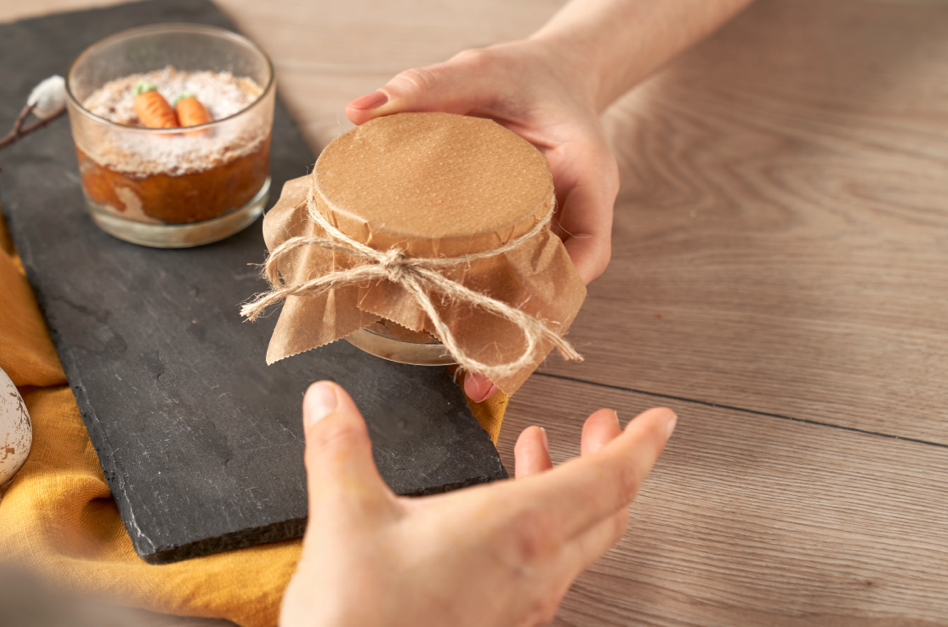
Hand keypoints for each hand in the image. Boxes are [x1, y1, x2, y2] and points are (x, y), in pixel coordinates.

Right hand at [280, 381, 675, 626]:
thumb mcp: (347, 518)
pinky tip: (500, 522)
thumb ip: (340, 448)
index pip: (610, 480)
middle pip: (607, 511)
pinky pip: (547, 572)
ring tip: (538, 454)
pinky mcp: (500, 626)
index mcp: (517, 530)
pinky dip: (542, 530)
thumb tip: (328, 401)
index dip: (641, 444)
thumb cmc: (363, 620)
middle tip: (604, 427)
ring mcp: (523, 606)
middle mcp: (535, 571)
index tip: (660, 421)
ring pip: (578, 543)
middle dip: (613, 460)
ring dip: (571, 492)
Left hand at [346, 39, 619, 401]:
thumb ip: (427, 86)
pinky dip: (485, 310)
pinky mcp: (521, 240)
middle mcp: (572, 215)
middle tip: (481, 385)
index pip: (586, 247)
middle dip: (520, 340)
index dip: (557, 293)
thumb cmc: (525, 75)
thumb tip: (360, 113)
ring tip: (471, 386)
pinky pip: (510, 280)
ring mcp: (549, 233)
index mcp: (585, 175)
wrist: (547, 76)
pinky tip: (452, 340)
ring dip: (502, 338)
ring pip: (533, 295)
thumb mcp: (481, 70)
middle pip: (555, 290)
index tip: (523, 326)